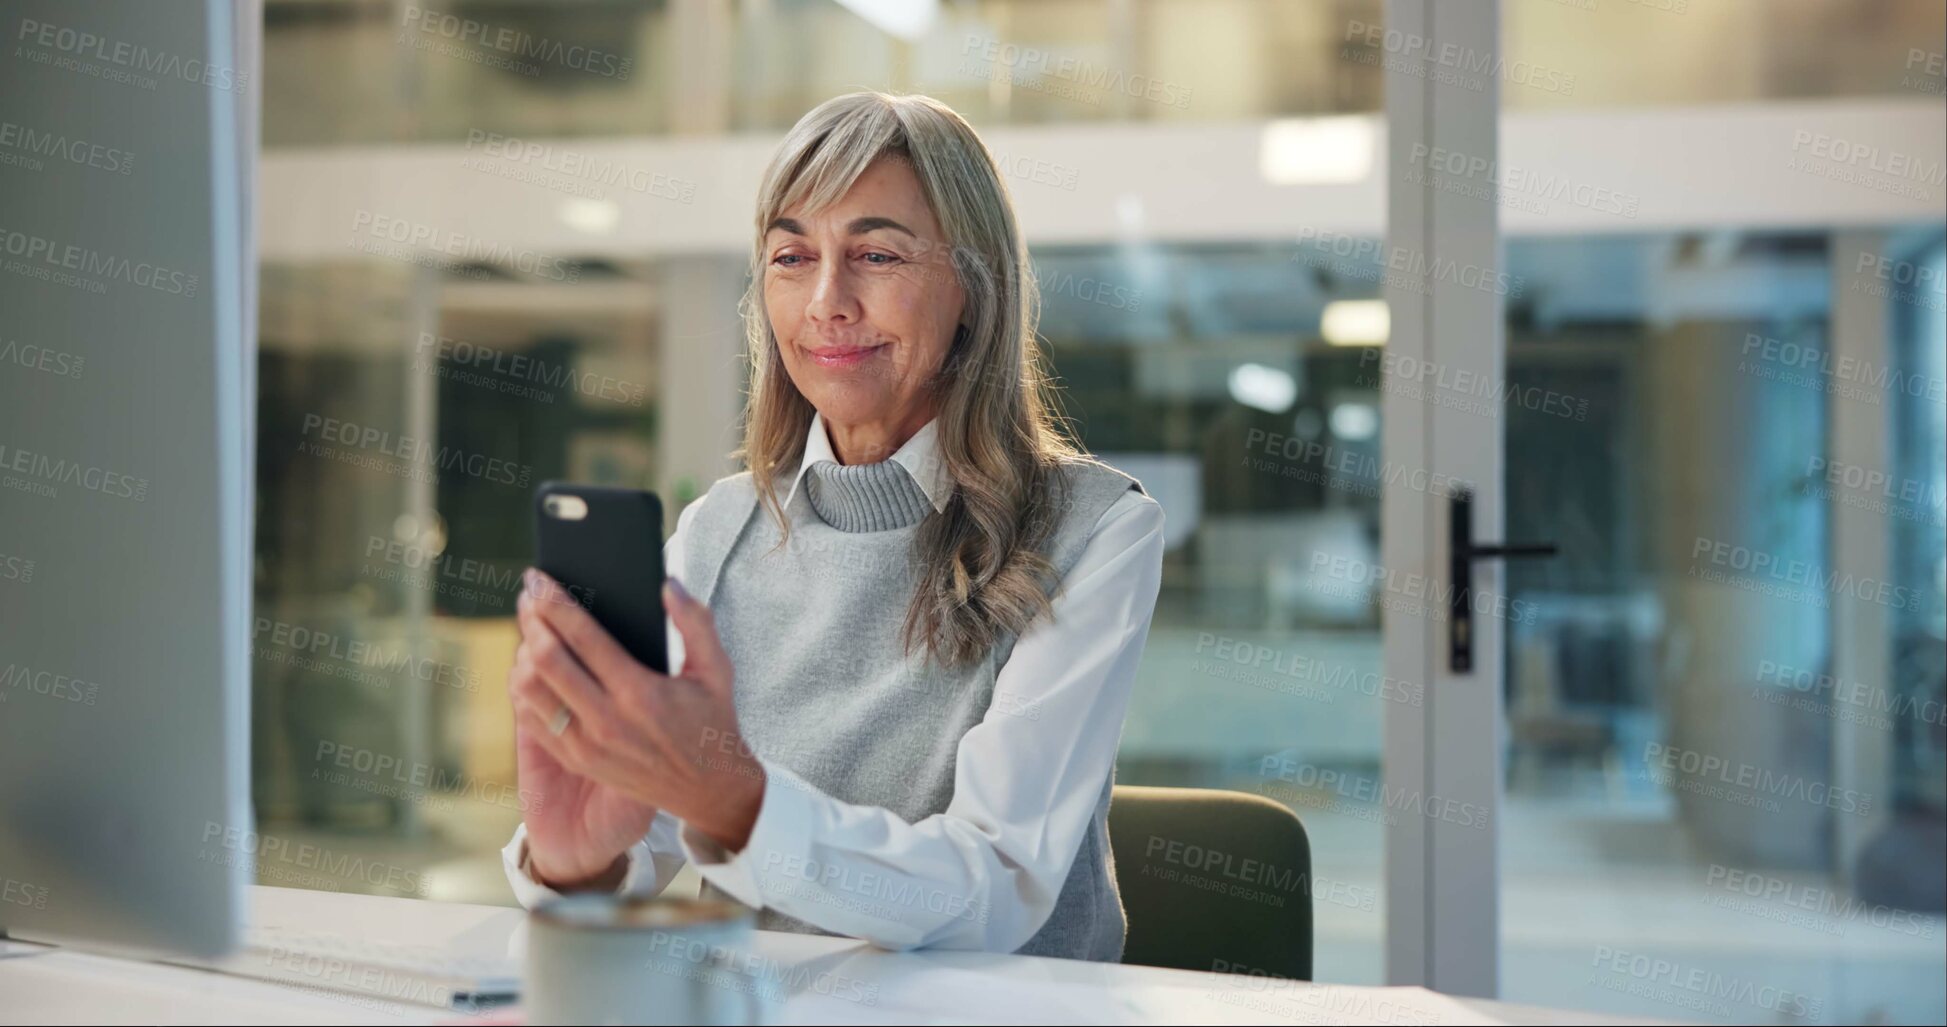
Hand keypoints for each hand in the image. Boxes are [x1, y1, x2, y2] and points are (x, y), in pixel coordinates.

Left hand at [511, 569, 766, 854]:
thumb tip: (667, 584)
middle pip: (546, 660)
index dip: (554, 602)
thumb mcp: (717, 670)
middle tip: (526, 595)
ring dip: (523, 655)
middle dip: (530, 620)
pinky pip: (532, 720)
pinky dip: (524, 689)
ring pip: (529, 691)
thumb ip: (695, 622)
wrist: (708, 789)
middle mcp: (607, 721)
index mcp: (640, 693)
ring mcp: (587, 746)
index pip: (582, 637)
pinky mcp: (577, 761)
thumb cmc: (713, 721)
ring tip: (530, 632)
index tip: (537, 578)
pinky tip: (530, 669)